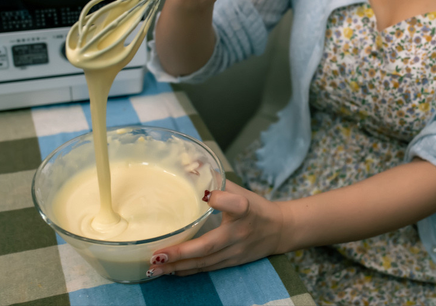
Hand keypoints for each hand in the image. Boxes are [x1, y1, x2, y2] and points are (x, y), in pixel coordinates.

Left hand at [146, 180, 285, 277]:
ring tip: (154, 267)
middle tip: (157, 254)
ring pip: (204, 262)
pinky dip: (187, 271)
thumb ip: (216, 179)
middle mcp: (239, 233)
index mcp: (245, 209)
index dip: (221, 200)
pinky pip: (207, 268)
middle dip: (181, 252)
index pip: (235, 204)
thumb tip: (189, 164)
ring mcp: (235, 251)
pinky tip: (169, 270)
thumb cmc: (256, 207)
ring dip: (178, 266)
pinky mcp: (231, 262)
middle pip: (209, 245)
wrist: (280, 231)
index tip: (206, 195)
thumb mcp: (241, 190)